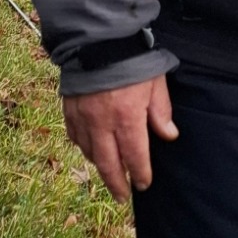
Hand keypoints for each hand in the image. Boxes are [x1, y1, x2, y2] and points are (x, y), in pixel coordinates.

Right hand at [62, 73, 177, 201]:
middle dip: (117, 183)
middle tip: (123, 197)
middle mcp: (102, 124)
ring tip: (109, 176)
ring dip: (100, 167)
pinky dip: (83, 148)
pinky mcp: (69, 110)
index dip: (140, 173)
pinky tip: (90, 151)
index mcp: (127, 118)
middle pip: (108, 163)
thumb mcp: (156, 84)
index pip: (135, 156)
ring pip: (89, 152)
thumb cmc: (133, 61)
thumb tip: (169, 136)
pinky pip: (74, 137)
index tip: (144, 184)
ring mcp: (83, 118)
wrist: (99, 40)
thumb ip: (161, 112)